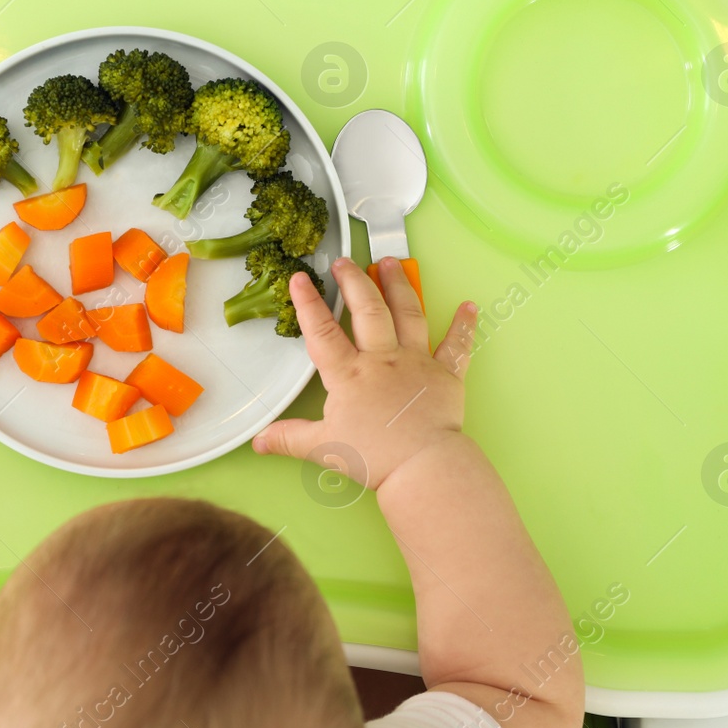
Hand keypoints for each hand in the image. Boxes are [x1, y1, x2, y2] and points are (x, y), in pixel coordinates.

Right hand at [252, 256, 478, 490]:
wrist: (423, 467)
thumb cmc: (374, 458)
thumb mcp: (323, 448)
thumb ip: (289, 438)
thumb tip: (258, 441)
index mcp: (349, 375)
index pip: (323, 332)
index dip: (308, 303)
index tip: (300, 277)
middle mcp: (382, 360)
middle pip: (368, 311)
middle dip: (355, 282)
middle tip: (346, 261)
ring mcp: (417, 363)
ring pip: (408, 315)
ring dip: (399, 286)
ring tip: (391, 263)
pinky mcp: (446, 375)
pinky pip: (456, 346)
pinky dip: (463, 326)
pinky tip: (469, 307)